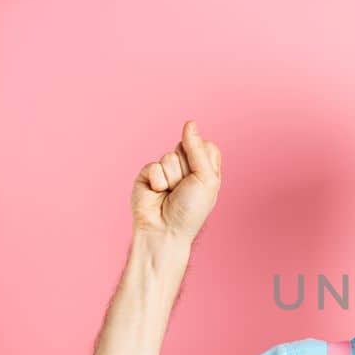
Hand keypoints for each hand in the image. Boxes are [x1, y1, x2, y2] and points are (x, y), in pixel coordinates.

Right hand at [132, 120, 221, 239]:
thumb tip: (190, 123)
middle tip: (184, 188)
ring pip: (169, 156)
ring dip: (172, 178)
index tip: (201, 178)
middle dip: (186, 169)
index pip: (206, 146)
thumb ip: (197, 150)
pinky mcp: (148, 174)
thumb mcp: (205, 179)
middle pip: (186, 147)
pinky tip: (157, 193)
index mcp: (205, 169)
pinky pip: (154, 166)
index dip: (202, 158)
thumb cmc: (190, 211)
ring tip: (170, 194)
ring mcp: (166, 170)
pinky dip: (157, 181)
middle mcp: (186, 168)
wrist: (164, 231)